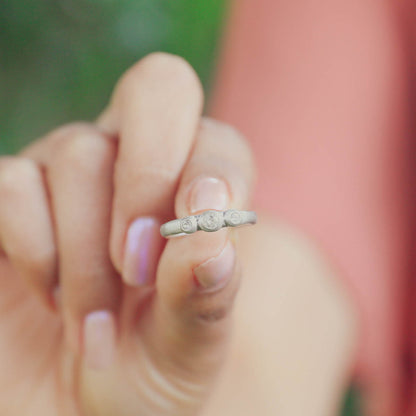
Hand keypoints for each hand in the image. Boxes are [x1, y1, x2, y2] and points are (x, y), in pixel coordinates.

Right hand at [0, 53, 254, 415]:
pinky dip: (34, 246)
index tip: (190, 248)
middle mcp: (136, 168)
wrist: (78, 407)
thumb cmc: (146, 373)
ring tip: (95, 326)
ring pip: (78, 153)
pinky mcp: (12, 201)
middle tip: (135, 265)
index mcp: (195, 196)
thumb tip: (212, 239)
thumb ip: (205, 293)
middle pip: (155, 92)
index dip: (209, 177)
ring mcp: (71, 178)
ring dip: (86, 256)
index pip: (216, 141)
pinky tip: (47, 296)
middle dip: (146, 175)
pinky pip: (13, 182)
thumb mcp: (188, 345)